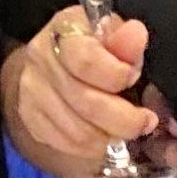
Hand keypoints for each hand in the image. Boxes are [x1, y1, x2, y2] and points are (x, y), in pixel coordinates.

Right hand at [0, 8, 176, 177]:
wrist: (54, 60)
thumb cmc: (94, 46)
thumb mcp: (113, 35)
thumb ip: (126, 41)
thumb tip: (136, 34)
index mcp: (64, 30)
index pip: (85, 60)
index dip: (117, 76)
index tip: (134, 79)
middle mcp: (41, 59)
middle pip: (85, 102)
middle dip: (125, 119)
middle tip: (145, 121)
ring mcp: (32, 91)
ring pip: (78, 132)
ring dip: (111, 137)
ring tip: (127, 130)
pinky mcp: (31, 118)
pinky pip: (67, 144)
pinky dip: (93, 147)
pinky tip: (105, 136)